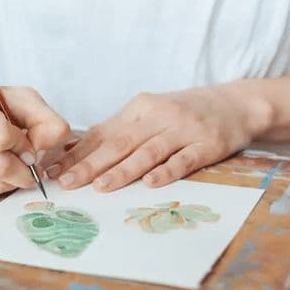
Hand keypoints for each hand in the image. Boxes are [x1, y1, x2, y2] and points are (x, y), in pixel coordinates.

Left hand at [46, 85, 272, 190]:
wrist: (237, 103)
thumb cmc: (183, 114)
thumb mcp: (148, 115)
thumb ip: (116, 133)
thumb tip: (73, 153)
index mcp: (138, 109)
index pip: (101, 134)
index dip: (75, 153)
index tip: (52, 170)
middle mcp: (158, 117)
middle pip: (119, 143)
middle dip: (89, 165)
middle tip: (66, 183)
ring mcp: (184, 130)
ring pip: (148, 152)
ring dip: (123, 170)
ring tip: (101, 187)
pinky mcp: (208, 144)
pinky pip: (185, 160)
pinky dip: (167, 171)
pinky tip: (151, 183)